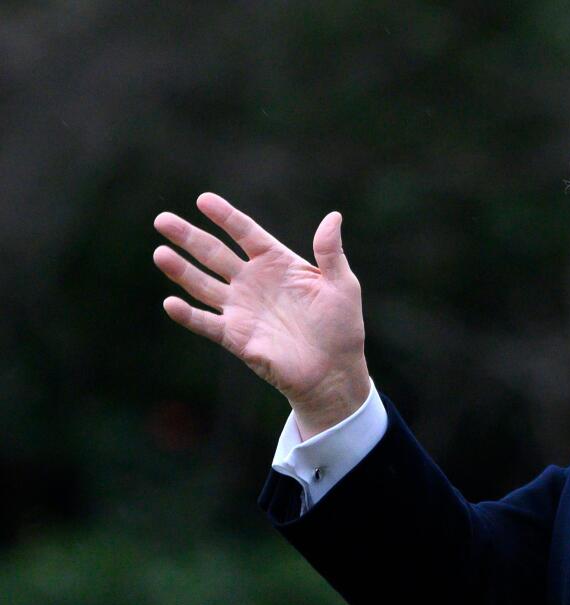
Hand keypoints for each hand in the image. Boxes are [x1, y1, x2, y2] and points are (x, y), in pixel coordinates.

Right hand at [154, 193, 370, 438]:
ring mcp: (241, 308)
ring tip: (160, 253)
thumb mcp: (342, 285)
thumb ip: (330, 252)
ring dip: (181, 270)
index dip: (225, 216)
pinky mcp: (235, 337)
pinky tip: (170, 303)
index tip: (203, 199)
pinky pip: (206, 323)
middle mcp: (253, 282)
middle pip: (214, 253)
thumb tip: (333, 216)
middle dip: (188, 237)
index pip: (246, 233)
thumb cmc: (341, 327)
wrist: (334, 371)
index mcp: (277, 263)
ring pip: (203, 285)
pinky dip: (188, 315)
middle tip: (162, 219)